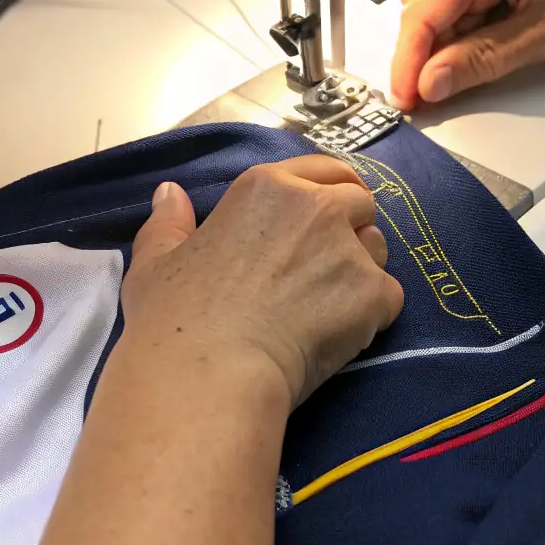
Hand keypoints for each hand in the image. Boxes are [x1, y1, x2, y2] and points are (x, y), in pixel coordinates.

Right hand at [121, 156, 403, 408]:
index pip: (325, 169)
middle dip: (351, 228)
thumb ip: (169, 222)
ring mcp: (349, 248)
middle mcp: (316, 206)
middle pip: (360, 202)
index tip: (326, 215)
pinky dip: (372, 315)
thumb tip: (170, 192)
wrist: (208, 374)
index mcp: (266, 186)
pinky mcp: (374, 294)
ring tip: (328, 306)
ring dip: (362, 269)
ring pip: (378, 248)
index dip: (330, 191)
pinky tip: (340, 336)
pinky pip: (389, 297)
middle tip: (324, 268)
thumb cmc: (174, 320)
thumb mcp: (155, 262)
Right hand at [391, 0, 544, 109]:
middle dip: (425, 52)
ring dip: (447, 38)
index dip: (408, 62)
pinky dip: (468, 21)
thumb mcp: (542, 35)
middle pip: (422, 4)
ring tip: (474, 68)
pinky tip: (490, 41)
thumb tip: (430, 83)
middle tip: (434, 96)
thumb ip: (480, 61)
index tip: (406, 101)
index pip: (421, 12)